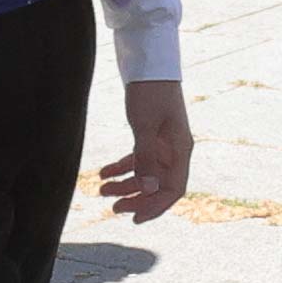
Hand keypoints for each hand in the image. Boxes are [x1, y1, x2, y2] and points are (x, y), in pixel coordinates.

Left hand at [99, 78, 193, 223]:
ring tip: (101, 190)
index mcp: (180, 150)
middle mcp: (174, 150)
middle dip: (136, 199)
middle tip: (113, 207)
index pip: (173, 189)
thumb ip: (146, 158)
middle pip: (158, 186)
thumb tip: (149, 190)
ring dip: (125, 185)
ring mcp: (162, 144)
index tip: (135, 218)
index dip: (156, 207)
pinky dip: (121, 168)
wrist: (148, 64)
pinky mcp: (150, 136)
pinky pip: (137, 159)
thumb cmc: (151, 92)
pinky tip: (103, 173)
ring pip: (146, 174)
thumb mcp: (145, 125)